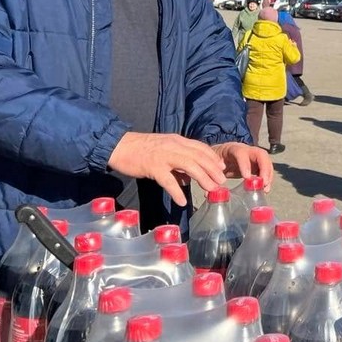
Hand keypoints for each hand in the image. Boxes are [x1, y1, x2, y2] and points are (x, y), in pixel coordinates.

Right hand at [108, 131, 227, 206]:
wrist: (119, 145)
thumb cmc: (140, 149)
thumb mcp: (163, 149)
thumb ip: (177, 161)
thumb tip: (188, 179)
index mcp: (177, 140)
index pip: (200, 147)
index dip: (213, 158)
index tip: (222, 168)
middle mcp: (173, 145)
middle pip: (199, 157)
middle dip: (213, 170)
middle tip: (222, 182)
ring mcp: (164, 155)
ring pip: (189, 166)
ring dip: (202, 178)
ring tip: (210, 190)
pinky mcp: (153, 166)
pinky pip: (168, 180)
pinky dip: (177, 191)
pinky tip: (182, 201)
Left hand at [213, 142, 273, 190]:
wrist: (220, 155)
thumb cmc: (215, 161)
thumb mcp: (212, 167)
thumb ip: (212, 178)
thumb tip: (210, 194)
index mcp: (232, 149)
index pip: (240, 153)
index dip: (245, 164)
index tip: (246, 177)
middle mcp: (246, 150)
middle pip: (260, 154)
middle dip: (264, 168)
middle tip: (263, 183)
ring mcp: (254, 156)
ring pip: (266, 161)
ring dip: (268, 174)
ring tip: (265, 189)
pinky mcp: (258, 163)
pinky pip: (266, 168)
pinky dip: (268, 178)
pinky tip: (265, 189)